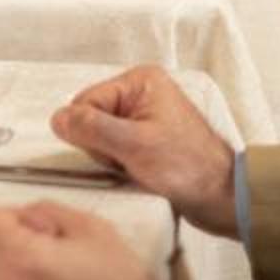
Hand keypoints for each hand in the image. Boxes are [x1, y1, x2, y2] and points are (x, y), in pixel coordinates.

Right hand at [52, 65, 237, 233]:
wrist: (222, 198)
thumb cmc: (188, 168)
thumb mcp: (134, 145)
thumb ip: (92, 128)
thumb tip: (58, 119)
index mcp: (140, 81)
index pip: (85, 102)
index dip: (91, 133)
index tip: (116, 151)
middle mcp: (140, 93)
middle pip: (90, 118)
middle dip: (102, 147)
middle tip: (130, 161)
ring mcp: (143, 117)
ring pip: (99, 137)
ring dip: (112, 159)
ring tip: (139, 168)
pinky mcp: (145, 139)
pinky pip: (114, 149)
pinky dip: (120, 164)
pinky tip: (139, 173)